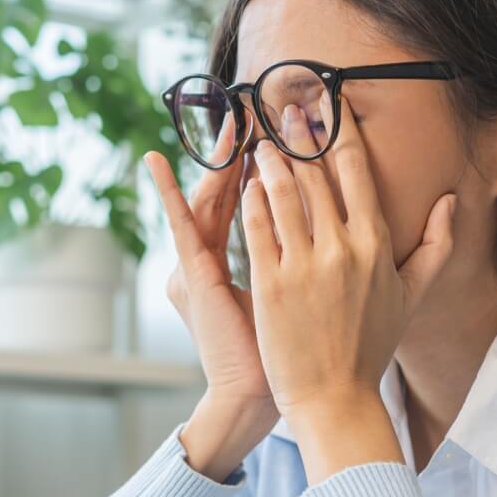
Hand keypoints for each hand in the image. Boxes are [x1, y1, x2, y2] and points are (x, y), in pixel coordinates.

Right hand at [146, 125, 278, 480]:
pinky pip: (180, 227)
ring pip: (210, 196)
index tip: (293, 122)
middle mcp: (224, 252)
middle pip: (235, 186)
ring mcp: (203, 263)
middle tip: (259, 103)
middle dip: (248, 145)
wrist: (259, 394)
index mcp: (255, 251)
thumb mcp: (304, 292)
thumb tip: (342, 228)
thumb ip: (313, 255)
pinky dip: (166, 196)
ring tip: (227, 116)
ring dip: (217, 155)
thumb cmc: (288, 350)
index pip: (263, 193)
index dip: (274, 157)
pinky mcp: (193, 277)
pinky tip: (154, 162)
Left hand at [242, 97, 456, 480]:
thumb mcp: (412, 296)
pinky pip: (257, 229)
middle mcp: (342, 249)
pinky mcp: (270, 285)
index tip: (328, 105)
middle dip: (300, 134)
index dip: (340, 133)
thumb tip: (451, 201)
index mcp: (376, 245)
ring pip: (283, 194)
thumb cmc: (371, 348)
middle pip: (316, 175)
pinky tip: (243, 182)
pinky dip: (249, 200)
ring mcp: (304, 266)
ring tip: (259, 139)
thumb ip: (436, 245)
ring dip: (270, 159)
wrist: (335, 398)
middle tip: (285, 105)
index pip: (357, 173)